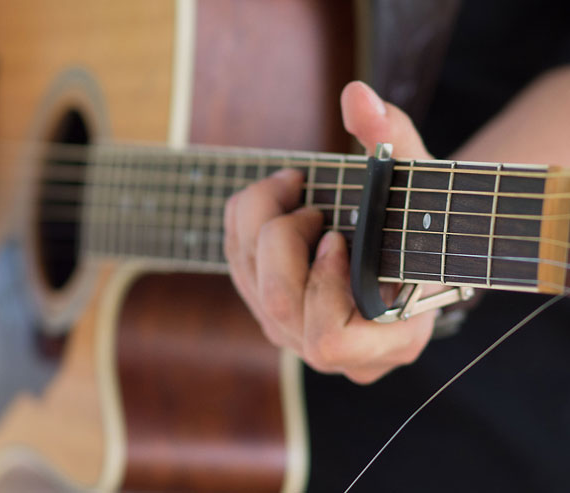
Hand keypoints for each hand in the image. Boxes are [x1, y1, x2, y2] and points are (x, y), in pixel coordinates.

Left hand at [224, 81, 436, 383]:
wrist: (410, 237)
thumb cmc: (420, 215)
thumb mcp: (418, 176)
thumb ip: (392, 138)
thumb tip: (356, 95)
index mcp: (390, 339)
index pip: (330, 339)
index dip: (321, 286)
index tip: (339, 237)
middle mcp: (339, 351)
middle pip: (277, 305)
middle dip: (282, 240)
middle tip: (312, 204)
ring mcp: (300, 335)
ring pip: (250, 285)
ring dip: (259, 222)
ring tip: (295, 189)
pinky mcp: (272, 310)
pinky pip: (237, 268)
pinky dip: (244, 221)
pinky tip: (276, 196)